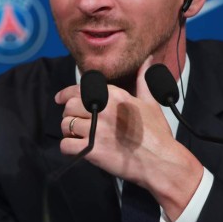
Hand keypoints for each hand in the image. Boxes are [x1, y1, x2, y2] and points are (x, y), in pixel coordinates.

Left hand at [55, 56, 203, 219]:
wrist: (162, 162)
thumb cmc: (157, 133)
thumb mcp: (151, 102)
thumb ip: (143, 80)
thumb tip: (148, 59)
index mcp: (115, 96)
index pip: (80, 89)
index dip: (66, 94)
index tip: (60, 98)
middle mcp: (103, 110)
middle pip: (70, 106)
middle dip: (69, 114)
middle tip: (74, 122)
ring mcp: (97, 130)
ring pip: (66, 125)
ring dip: (68, 132)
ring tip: (76, 136)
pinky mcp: (94, 150)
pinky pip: (66, 146)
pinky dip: (67, 148)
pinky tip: (77, 148)